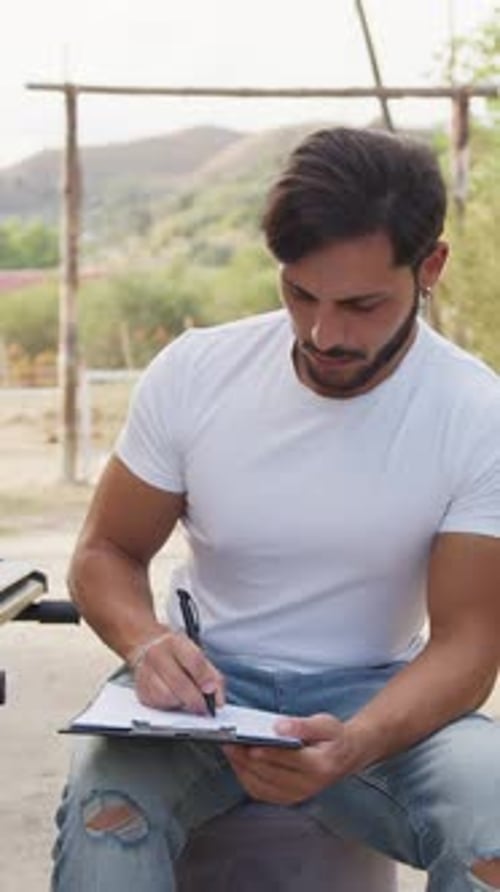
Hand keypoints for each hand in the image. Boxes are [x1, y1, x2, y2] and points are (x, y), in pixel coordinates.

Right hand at [131, 628, 224, 714]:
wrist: (146, 645)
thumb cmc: (175, 651)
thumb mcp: (196, 652)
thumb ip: (211, 675)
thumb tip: (218, 700)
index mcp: (175, 642)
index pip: (193, 661)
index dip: (204, 678)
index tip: (211, 691)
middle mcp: (157, 655)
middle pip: (179, 683)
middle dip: (195, 700)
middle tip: (205, 707)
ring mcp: (146, 672)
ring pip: (168, 697)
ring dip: (182, 704)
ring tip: (188, 700)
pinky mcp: (141, 690)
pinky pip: (159, 705)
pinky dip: (170, 706)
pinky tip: (174, 698)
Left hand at [223, 713, 363, 804]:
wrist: (344, 757)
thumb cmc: (333, 738)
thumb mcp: (325, 723)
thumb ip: (302, 724)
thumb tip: (279, 727)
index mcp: (319, 765)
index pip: (288, 760)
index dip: (268, 753)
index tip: (249, 744)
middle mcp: (308, 785)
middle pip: (270, 774)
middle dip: (247, 759)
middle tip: (230, 743)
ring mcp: (297, 795)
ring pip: (261, 786)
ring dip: (242, 769)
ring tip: (230, 750)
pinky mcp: (287, 799)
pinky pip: (260, 792)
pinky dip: (246, 778)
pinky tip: (238, 762)